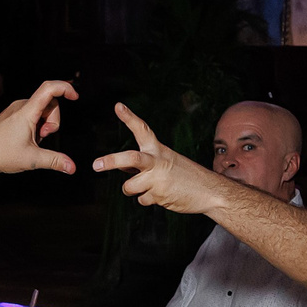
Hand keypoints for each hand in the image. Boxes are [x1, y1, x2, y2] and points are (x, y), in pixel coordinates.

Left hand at [0, 80, 80, 176]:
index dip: (65, 88)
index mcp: (27, 112)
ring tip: (33, 140)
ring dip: (44, 125)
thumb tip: (71, 166)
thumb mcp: (32, 159)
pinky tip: (28, 138)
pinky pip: (32, 114)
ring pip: (41, 110)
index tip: (74, 96)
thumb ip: (55, 161)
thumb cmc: (0, 154)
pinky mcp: (13, 115)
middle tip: (42, 137)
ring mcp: (16, 110)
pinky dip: (36, 125)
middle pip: (49, 104)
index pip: (49, 89)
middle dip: (52, 121)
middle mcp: (21, 106)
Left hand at [91, 104, 227, 216]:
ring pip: (129, 187)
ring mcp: (158, 180)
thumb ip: (144, 163)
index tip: (118, 106)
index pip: (143, 130)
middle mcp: (157, 162)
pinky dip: (148, 200)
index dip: (129, 118)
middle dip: (111, 161)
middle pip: (130, 159)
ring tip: (149, 188)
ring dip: (133, 190)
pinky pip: (141, 200)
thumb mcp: (167, 162)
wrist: (211, 191)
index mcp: (159, 150)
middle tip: (96, 165)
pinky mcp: (159, 195)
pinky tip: (162, 195)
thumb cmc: (187, 175)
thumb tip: (122, 168)